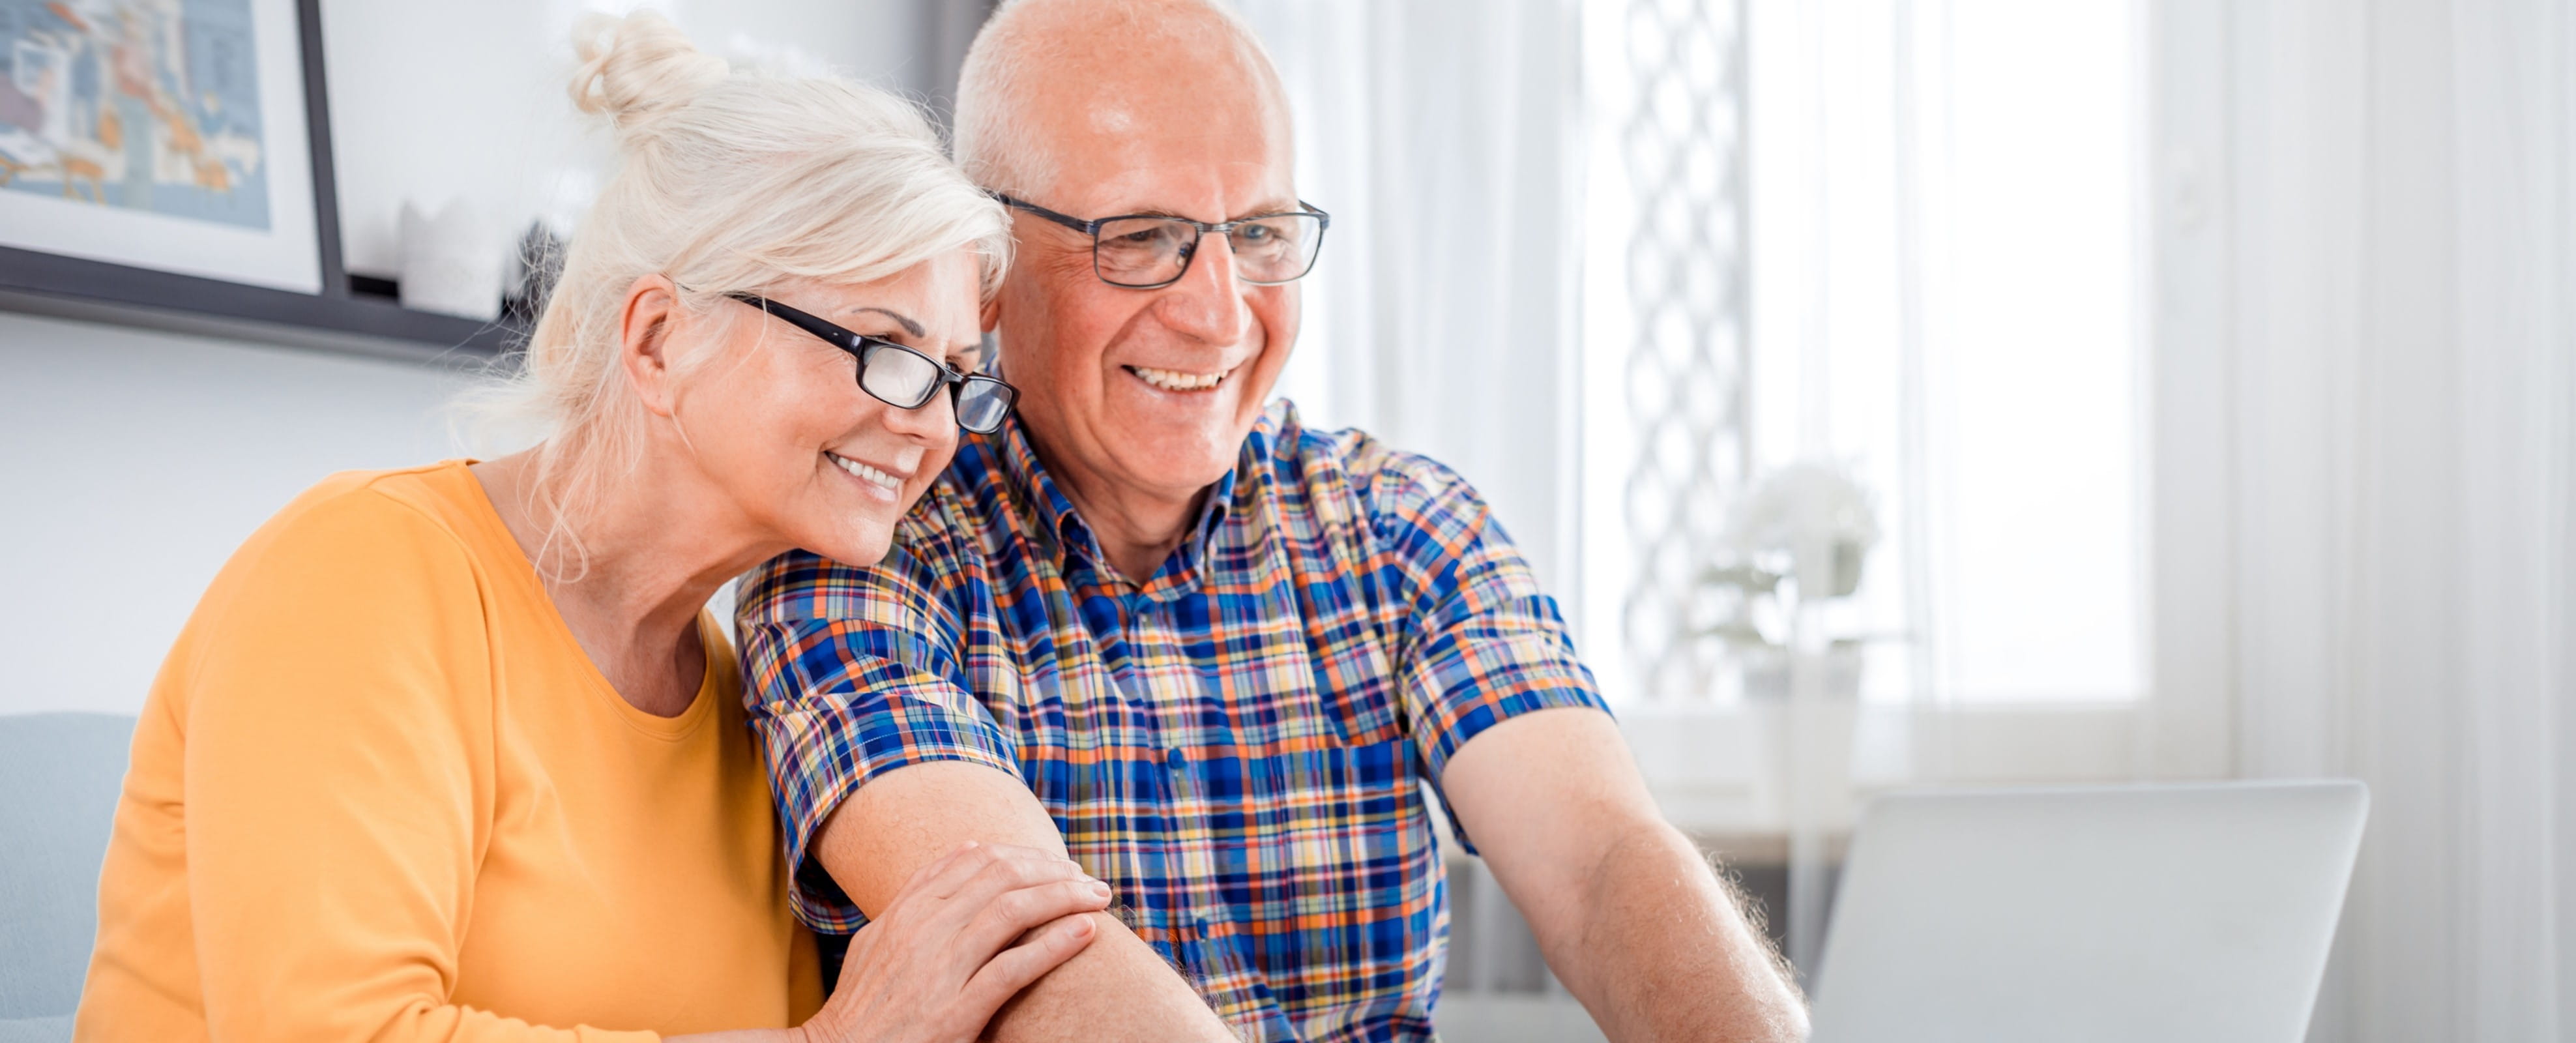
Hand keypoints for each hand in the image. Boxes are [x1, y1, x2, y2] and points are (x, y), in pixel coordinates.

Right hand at [793, 841, 1111, 1042]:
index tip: (1056, 863)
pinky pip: (1013, 968)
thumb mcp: (878, 940)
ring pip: (1012, 911)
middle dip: (1054, 871)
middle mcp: (921, 931)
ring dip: (1065, 898)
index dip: (1024, 853)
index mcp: (905, 911)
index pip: (975, 859)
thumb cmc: (862, 1006)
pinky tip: (1086, 933)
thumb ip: (918, 897)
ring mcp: (937, 970)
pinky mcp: (954, 1012)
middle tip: (1089, 879)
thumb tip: (964, 851)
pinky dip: (1055, 945)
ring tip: (1099, 899)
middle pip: (1001, 876)